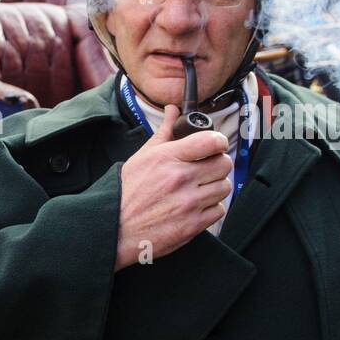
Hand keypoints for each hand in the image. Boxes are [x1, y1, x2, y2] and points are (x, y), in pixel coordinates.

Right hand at [114, 105, 231, 270]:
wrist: (115, 228)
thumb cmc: (127, 192)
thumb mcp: (142, 157)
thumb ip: (164, 132)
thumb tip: (173, 110)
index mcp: (168, 158)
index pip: (212, 141)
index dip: (219, 142)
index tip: (216, 147)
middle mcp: (180, 179)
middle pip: (224, 164)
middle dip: (218, 165)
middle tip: (207, 169)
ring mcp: (188, 203)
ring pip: (224, 187)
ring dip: (215, 187)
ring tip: (200, 189)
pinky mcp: (193, 224)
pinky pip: (219, 210)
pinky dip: (211, 208)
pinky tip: (196, 206)